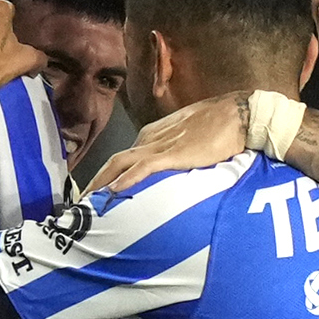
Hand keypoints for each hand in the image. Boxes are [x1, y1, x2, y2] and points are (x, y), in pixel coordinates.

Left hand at [92, 92, 249, 195]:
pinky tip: (115, 191)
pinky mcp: (174, 153)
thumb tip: (170, 173)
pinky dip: (128, 179)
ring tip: (89, 202)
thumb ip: (175, 153)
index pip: (123, 158)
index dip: (106, 177)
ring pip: (121, 163)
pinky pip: (144, 167)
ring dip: (102, 183)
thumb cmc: (218, 126)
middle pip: (114, 161)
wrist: (236, 114)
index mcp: (153, 136)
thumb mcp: (189, 140)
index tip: (97, 195)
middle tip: (81, 204)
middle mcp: (150, 139)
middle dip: (96, 182)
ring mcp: (160, 145)